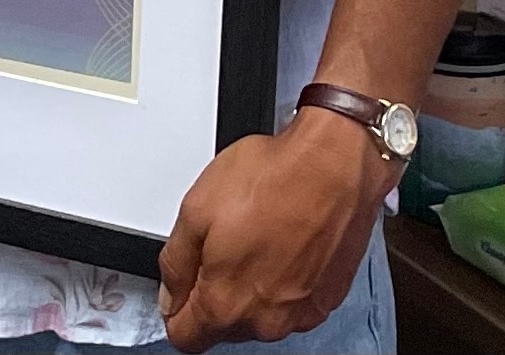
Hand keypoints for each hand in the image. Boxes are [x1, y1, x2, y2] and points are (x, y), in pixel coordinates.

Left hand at [156, 111, 390, 351]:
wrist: (333, 167)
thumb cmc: (273, 181)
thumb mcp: (196, 210)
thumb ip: (175, 262)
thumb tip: (171, 293)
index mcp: (226, 304)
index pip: (186, 337)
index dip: (176, 308)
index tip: (182, 285)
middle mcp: (266, 321)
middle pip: (223, 326)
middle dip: (215, 293)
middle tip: (222, 244)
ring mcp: (300, 314)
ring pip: (259, 316)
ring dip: (251, 287)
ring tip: (258, 237)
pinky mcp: (327, 300)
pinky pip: (292, 304)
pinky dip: (284, 282)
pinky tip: (284, 244)